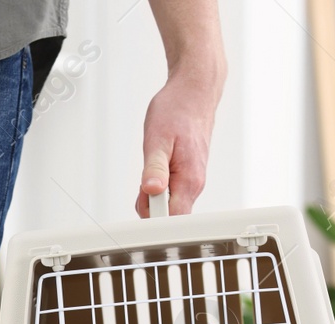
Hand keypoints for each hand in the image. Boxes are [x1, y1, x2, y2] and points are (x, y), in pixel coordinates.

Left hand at [135, 0, 225, 216]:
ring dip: (152, 194)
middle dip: (149, 206)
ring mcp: (192, 181)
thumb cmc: (178, 110)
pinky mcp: (187, 175)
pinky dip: (157, 185)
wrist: (195, 92)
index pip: (172, 219)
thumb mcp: (157, 138)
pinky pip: (169, 191)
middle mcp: (194, 184)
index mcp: (189, 180)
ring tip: (151, 166)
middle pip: (167, 215)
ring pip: (167, 203)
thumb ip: (154, 169)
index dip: (153, 221)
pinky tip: (156, 168)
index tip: (140, 214)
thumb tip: (150, 193)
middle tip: (142, 183)